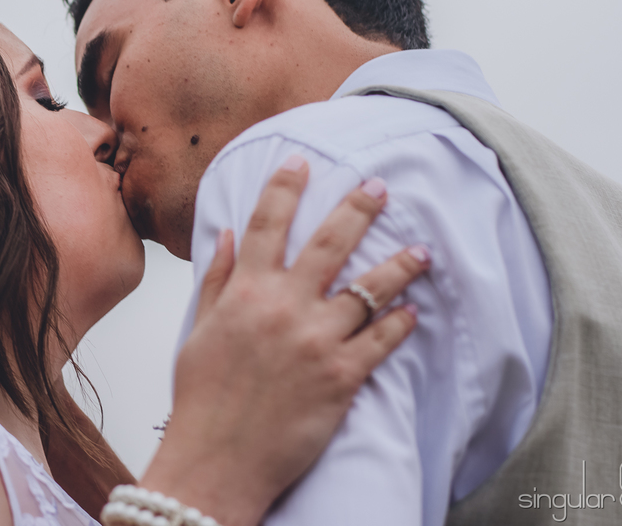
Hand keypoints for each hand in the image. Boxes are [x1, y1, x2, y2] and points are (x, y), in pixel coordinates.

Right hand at [138, 157, 427, 525]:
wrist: (217, 459)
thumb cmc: (202, 398)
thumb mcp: (199, 331)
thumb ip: (217, 280)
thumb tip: (228, 236)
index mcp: (245, 292)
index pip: (268, 225)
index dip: (285, 188)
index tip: (301, 162)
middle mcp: (284, 308)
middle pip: (330, 244)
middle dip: (358, 208)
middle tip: (379, 187)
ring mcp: (316, 341)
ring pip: (369, 290)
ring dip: (399, 265)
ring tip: (422, 250)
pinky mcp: (342, 377)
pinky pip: (381, 340)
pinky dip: (400, 322)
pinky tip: (414, 310)